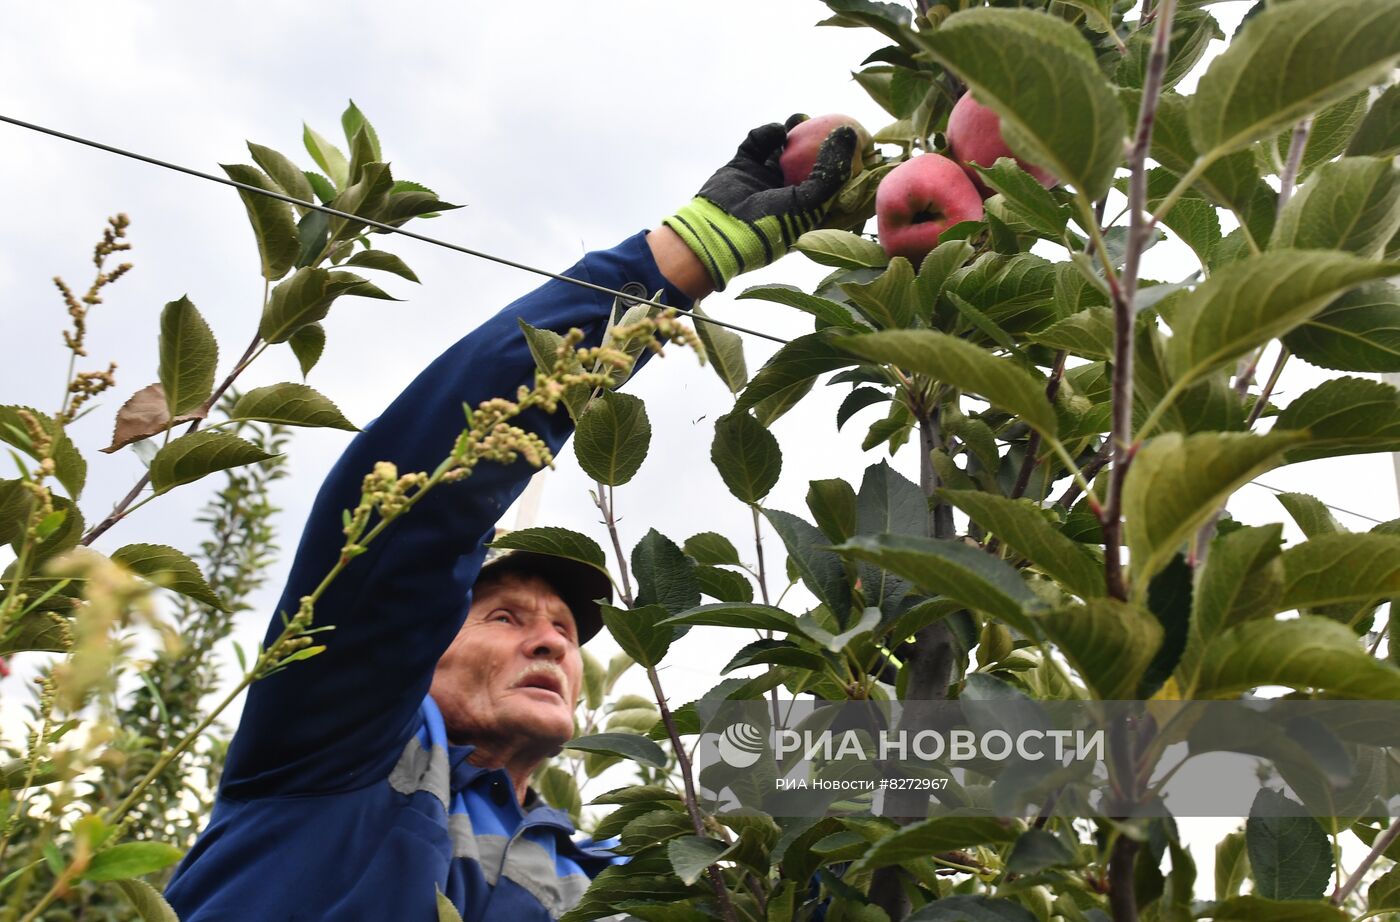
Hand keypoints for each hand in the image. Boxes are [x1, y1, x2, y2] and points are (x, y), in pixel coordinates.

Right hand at [662, 115, 857, 291]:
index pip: (833, 180)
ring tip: (800, 119)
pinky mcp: (743, 166)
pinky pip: (757, 143)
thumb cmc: (769, 227)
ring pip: (784, 148)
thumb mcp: (809, 203)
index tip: (857, 138)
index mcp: (808, 209)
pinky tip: (776, 131)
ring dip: (793, 131)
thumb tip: (848, 133)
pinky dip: (766, 134)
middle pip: (810, 159)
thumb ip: (831, 171)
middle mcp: (788, 193)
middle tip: (828, 121)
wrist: (718, 233)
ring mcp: (764, 178)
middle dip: (818, 139)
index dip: (847, 160)